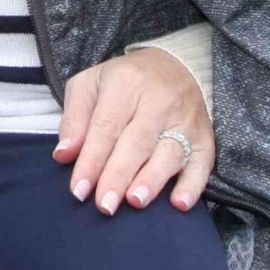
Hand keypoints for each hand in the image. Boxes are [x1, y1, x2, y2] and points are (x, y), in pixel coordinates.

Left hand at [54, 45, 214, 215]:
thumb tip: (64, 155)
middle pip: (137, 142)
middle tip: (104, 205)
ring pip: (169, 152)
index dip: (92, 161)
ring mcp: (185, 119)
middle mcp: (158, 101)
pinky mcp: (205, 136)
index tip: (79, 190)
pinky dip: (193, 184)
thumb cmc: (124, 81)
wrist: (175, 65)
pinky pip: (203, 162)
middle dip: (118, 176)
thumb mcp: (90, 85)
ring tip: (135, 201)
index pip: (106, 127)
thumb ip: (74, 119)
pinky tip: (179, 203)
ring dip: (152, 180)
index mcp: (125, 84)